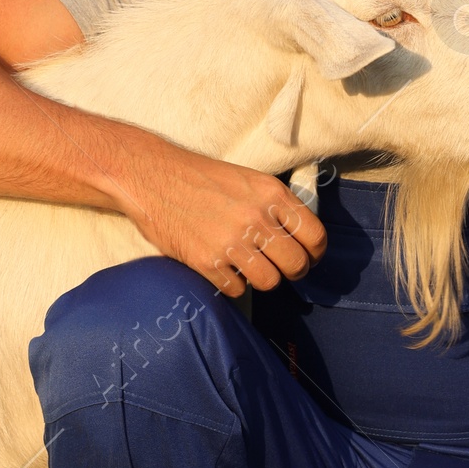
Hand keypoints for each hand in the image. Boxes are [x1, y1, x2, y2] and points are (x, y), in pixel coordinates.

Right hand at [116, 143, 326, 296]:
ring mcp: (231, 241)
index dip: (315, 253)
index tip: (308, 258)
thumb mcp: (248, 179)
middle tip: (280, 268)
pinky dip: (234, 285)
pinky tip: (225, 270)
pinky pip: (237, 290)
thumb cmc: (202, 178)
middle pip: (296, 264)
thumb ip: (276, 205)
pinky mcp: (207, 261)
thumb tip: (301, 237)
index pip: (315, 235)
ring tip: (251, 268)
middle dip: (292, 271)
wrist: (153, 178)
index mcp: (271, 194)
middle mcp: (255, 217)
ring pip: (270, 282)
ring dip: (263, 280)